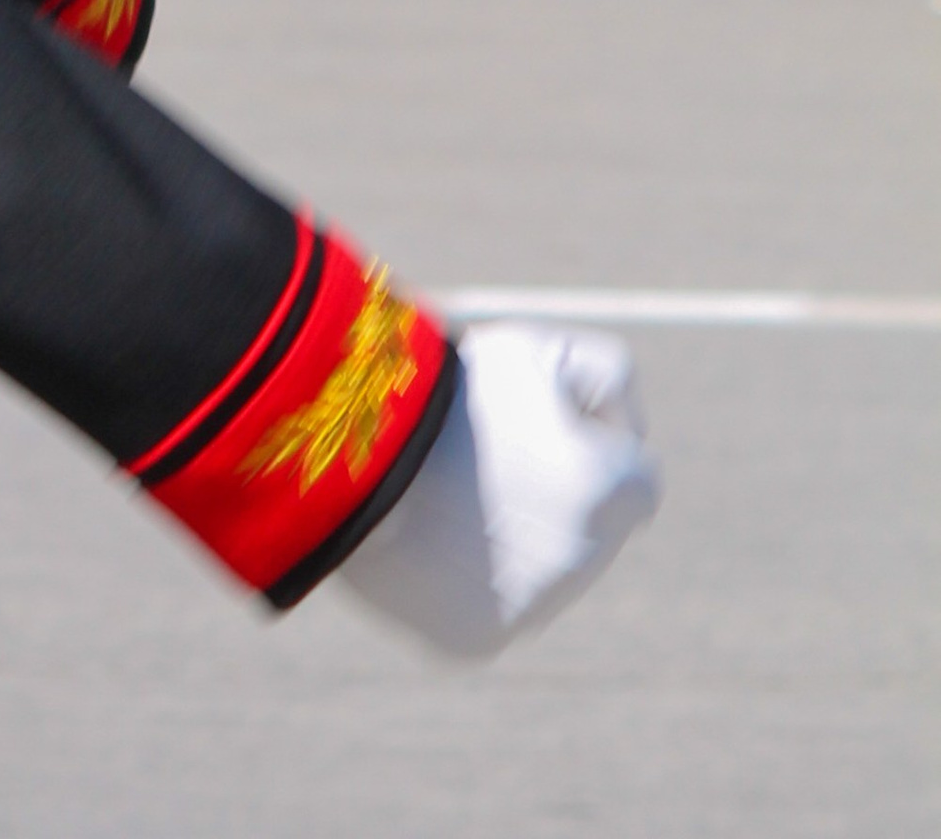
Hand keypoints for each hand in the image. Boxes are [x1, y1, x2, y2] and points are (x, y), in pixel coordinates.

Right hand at [338, 324, 659, 657]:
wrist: (354, 452)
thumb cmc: (447, 391)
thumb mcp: (538, 351)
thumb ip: (605, 380)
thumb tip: (623, 437)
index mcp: (611, 494)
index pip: (637, 481)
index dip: (593, 444)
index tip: (544, 424)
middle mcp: (583, 563)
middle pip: (592, 531)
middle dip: (557, 497)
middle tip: (489, 459)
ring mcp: (531, 609)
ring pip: (543, 572)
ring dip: (517, 539)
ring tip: (451, 493)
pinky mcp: (479, 640)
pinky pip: (490, 608)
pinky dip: (469, 579)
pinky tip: (433, 538)